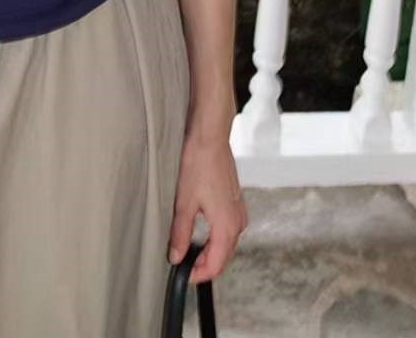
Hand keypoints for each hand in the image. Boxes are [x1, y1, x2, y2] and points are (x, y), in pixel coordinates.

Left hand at [166, 131, 247, 284]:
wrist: (210, 139)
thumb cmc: (198, 166)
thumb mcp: (184, 203)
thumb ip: (181, 233)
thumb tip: (176, 257)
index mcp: (227, 227)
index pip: (216, 264)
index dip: (199, 274)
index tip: (183, 276)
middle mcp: (238, 223)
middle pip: (223, 257)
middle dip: (205, 265)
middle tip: (184, 266)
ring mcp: (239, 212)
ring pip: (227, 244)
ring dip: (211, 252)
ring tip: (189, 251)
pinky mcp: (235, 202)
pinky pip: (228, 229)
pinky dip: (216, 238)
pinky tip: (202, 233)